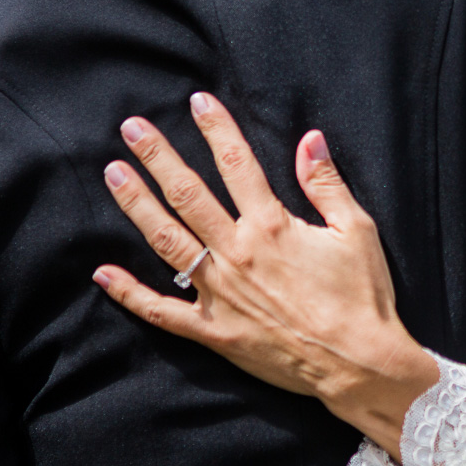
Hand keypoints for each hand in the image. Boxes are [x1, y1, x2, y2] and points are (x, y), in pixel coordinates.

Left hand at [92, 93, 437, 457]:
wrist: (359, 364)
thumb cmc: (362, 297)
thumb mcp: (357, 231)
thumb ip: (326, 183)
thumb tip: (310, 138)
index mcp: (272, 226)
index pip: (236, 163)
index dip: (215, 128)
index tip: (197, 101)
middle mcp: (237, 254)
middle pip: (188, 195)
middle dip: (158, 157)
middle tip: (131, 129)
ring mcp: (220, 294)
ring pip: (166, 241)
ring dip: (137, 205)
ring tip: (114, 174)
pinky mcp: (214, 332)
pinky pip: (162, 311)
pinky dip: (129, 293)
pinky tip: (102, 273)